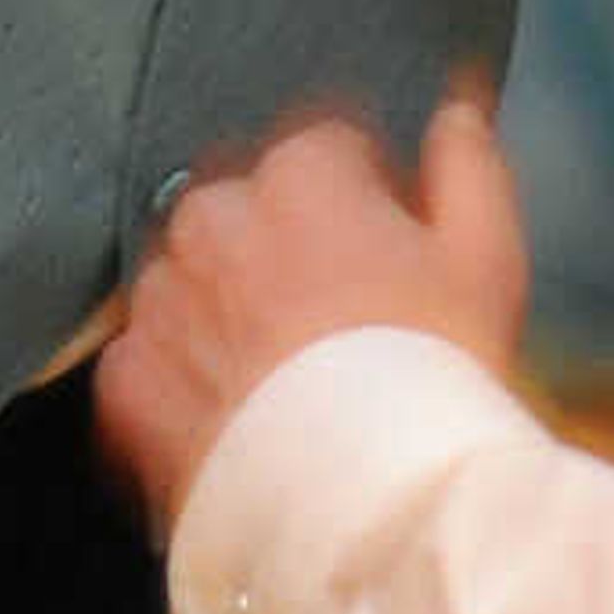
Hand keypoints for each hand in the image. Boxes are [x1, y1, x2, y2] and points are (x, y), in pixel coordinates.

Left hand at [96, 91, 529, 536]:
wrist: (364, 502)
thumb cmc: (433, 373)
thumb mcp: (487, 253)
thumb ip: (467, 161)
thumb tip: (457, 110)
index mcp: (301, 173)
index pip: (329, 150)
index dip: (367, 199)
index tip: (386, 250)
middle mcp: (214, 218)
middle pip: (248, 209)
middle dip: (284, 246)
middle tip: (336, 320)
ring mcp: (161, 300)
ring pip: (190, 279)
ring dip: (226, 306)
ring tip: (285, 375)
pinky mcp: (126, 380)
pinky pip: (149, 359)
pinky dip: (183, 378)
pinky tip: (237, 414)